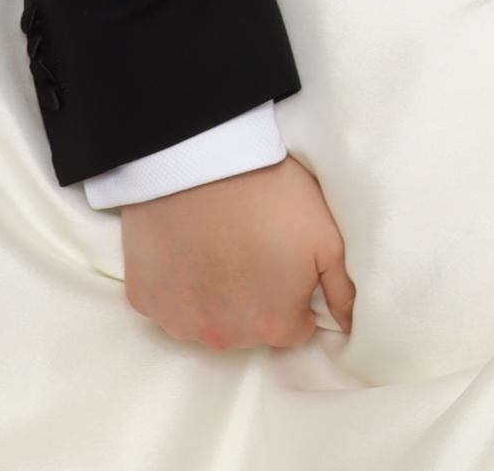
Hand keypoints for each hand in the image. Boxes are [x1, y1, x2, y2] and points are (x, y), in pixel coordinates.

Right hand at [118, 155, 354, 349]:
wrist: (202, 158)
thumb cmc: (273, 194)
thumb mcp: (328, 238)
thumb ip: (342, 291)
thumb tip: (350, 326)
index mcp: (273, 325)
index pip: (293, 328)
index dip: (294, 293)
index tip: (286, 260)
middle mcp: (223, 336)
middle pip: (249, 328)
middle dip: (256, 298)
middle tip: (253, 247)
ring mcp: (178, 321)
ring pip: (208, 320)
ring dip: (215, 296)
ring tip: (220, 245)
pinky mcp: (143, 299)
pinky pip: (169, 304)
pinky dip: (179, 285)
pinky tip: (188, 247)